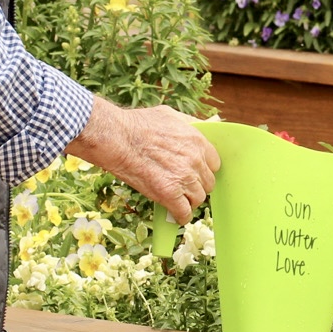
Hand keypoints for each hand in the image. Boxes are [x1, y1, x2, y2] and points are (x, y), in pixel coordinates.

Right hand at [64, 99, 220, 223]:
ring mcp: (183, 179)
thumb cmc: (138, 124)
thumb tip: (199, 128)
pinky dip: (181, 216)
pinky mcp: (169, 194)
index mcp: (198, 142)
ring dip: (189, 201)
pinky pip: (184, 213)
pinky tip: (176, 215)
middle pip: (208, 183)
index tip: (196, 173)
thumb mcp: (170, 115)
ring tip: (179, 200)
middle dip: (197, 186)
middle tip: (185, 187)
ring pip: (198, 199)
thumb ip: (188, 124)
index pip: (214, 164)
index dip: (204, 170)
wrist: (117, 138)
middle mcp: (195, 161)